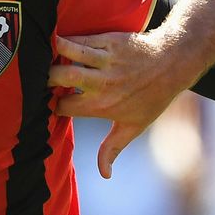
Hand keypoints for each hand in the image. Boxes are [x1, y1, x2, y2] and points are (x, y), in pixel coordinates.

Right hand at [50, 31, 192, 177]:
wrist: (173, 63)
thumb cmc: (153, 97)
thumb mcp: (134, 127)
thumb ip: (112, 149)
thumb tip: (105, 175)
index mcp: (103, 105)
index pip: (64, 106)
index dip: (52, 105)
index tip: (49, 102)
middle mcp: (102, 82)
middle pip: (60, 76)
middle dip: (45, 77)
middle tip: (41, 78)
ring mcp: (105, 60)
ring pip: (68, 51)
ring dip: (51, 53)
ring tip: (41, 57)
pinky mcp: (109, 41)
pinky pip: (81, 39)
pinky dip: (65, 39)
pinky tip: (55, 41)